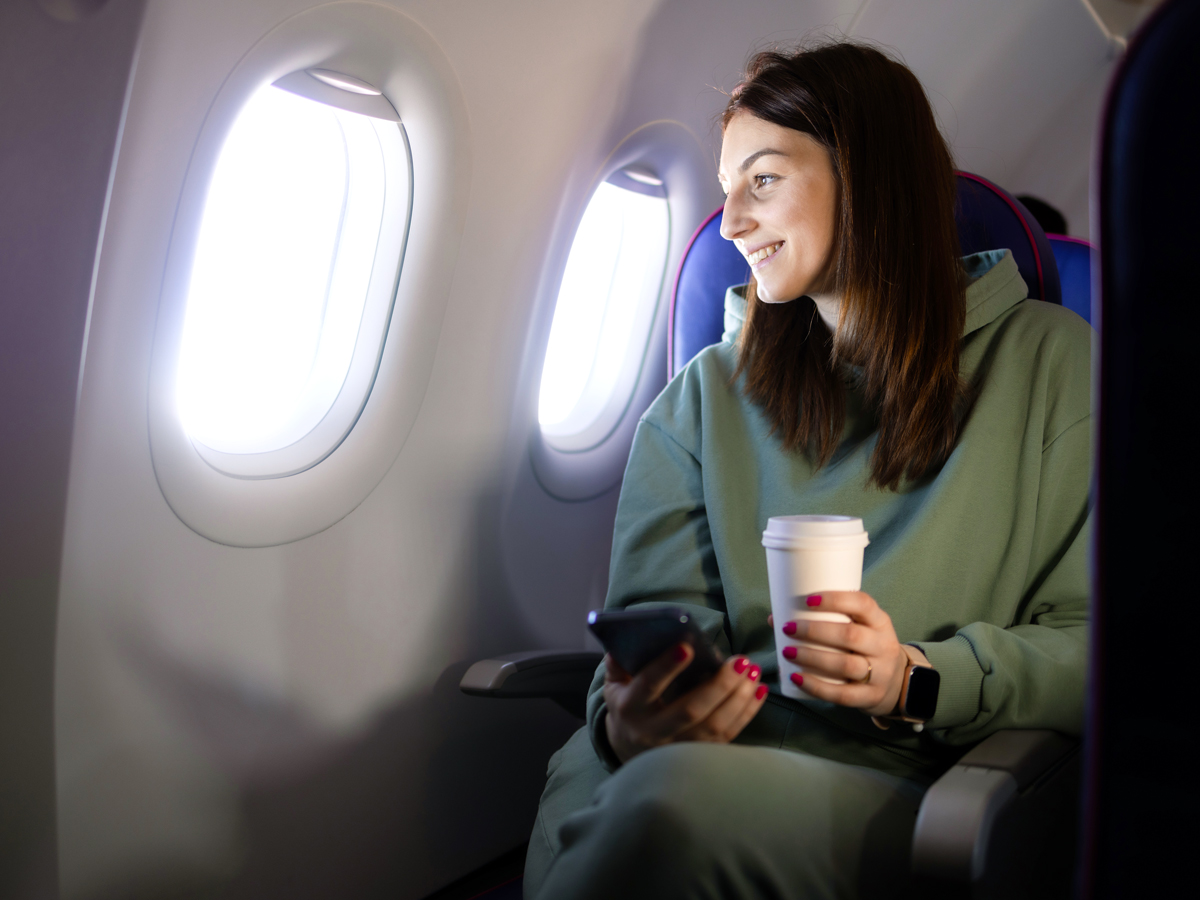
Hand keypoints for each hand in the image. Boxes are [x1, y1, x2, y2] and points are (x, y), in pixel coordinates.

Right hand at [603, 644, 767, 763]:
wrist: (629, 750)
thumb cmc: (628, 706)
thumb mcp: (615, 684)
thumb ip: (619, 661)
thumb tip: (632, 634)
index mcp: (631, 709)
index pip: (648, 687)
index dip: (666, 667)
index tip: (687, 646)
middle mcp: (654, 732)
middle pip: (690, 711)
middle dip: (719, 685)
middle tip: (741, 660)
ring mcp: (678, 748)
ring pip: (714, 726)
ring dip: (739, 698)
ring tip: (753, 671)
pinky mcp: (700, 756)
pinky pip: (728, 736)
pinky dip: (747, 713)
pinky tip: (758, 691)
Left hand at [776, 592, 907, 716]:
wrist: (897, 684)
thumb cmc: (865, 649)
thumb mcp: (860, 629)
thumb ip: (826, 621)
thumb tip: (775, 617)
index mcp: (880, 622)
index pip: (863, 604)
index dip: (836, 600)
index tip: (808, 600)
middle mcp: (884, 646)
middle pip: (850, 636)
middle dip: (815, 631)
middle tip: (788, 628)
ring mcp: (880, 673)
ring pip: (846, 665)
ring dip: (812, 657)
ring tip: (788, 651)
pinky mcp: (871, 697)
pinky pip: (842, 694)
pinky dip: (816, 687)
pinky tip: (797, 678)